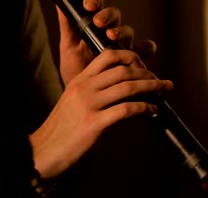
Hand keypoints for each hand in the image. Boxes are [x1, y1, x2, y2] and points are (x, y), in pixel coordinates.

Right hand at [29, 49, 172, 178]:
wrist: (43, 151)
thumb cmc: (63, 127)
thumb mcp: (76, 100)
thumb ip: (96, 90)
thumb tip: (126, 87)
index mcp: (80, 79)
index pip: (108, 55)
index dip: (131, 56)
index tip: (144, 65)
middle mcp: (84, 87)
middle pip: (124, 70)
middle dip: (148, 73)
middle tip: (161, 81)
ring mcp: (88, 104)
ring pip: (128, 86)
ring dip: (152, 87)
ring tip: (164, 89)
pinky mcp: (94, 123)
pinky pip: (127, 109)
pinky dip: (145, 107)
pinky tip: (152, 110)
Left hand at [57, 0, 156, 84]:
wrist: (84, 97)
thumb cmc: (76, 69)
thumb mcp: (69, 48)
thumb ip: (67, 27)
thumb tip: (59, 4)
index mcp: (94, 25)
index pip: (97, 5)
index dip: (95, 1)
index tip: (88, 6)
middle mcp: (111, 32)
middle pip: (115, 15)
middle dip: (107, 16)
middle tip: (99, 22)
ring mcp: (124, 45)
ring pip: (128, 31)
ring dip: (121, 31)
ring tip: (111, 37)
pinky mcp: (135, 58)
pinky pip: (146, 49)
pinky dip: (146, 48)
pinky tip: (141, 50)